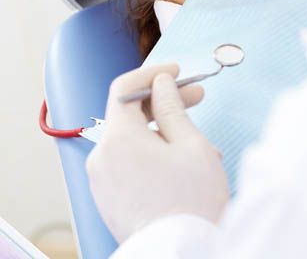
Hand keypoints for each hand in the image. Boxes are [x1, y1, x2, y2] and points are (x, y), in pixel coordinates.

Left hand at [86, 64, 229, 242]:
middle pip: (128, 114)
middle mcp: (102, 157)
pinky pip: (128, 163)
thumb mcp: (190, 144)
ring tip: (199, 144)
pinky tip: (181, 163)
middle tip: (195, 97)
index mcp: (118, 139)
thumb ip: (171, 106)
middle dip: (163, 102)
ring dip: (163, 132)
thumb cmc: (191, 204)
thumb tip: (160, 84)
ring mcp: (103, 181)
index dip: (151, 73)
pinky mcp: (109, 199)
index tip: (174, 72)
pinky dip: (152, 154)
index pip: (124, 88)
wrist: (184, 254)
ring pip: (132, 140)